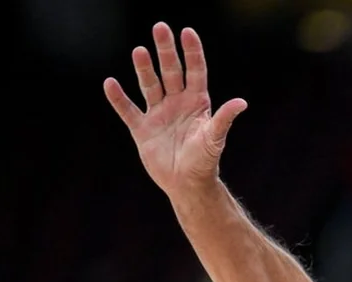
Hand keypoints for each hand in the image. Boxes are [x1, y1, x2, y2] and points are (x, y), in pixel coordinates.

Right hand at [104, 23, 247, 196]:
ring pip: (150, 85)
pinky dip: (118, 98)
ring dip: (144, 69)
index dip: (192, 52)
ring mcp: (159, 114)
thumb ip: (224, 119)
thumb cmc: (205, 162)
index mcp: (197, 103)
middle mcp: (177, 103)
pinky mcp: (142, 129)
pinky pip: (128, 110)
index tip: (187, 32)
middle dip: (166, 50)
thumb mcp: (214, 139)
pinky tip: (110, 83)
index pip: (195, 71)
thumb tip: (241, 103)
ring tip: (139, 50)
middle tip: (160, 27)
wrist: (187, 184)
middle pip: (171, 71)